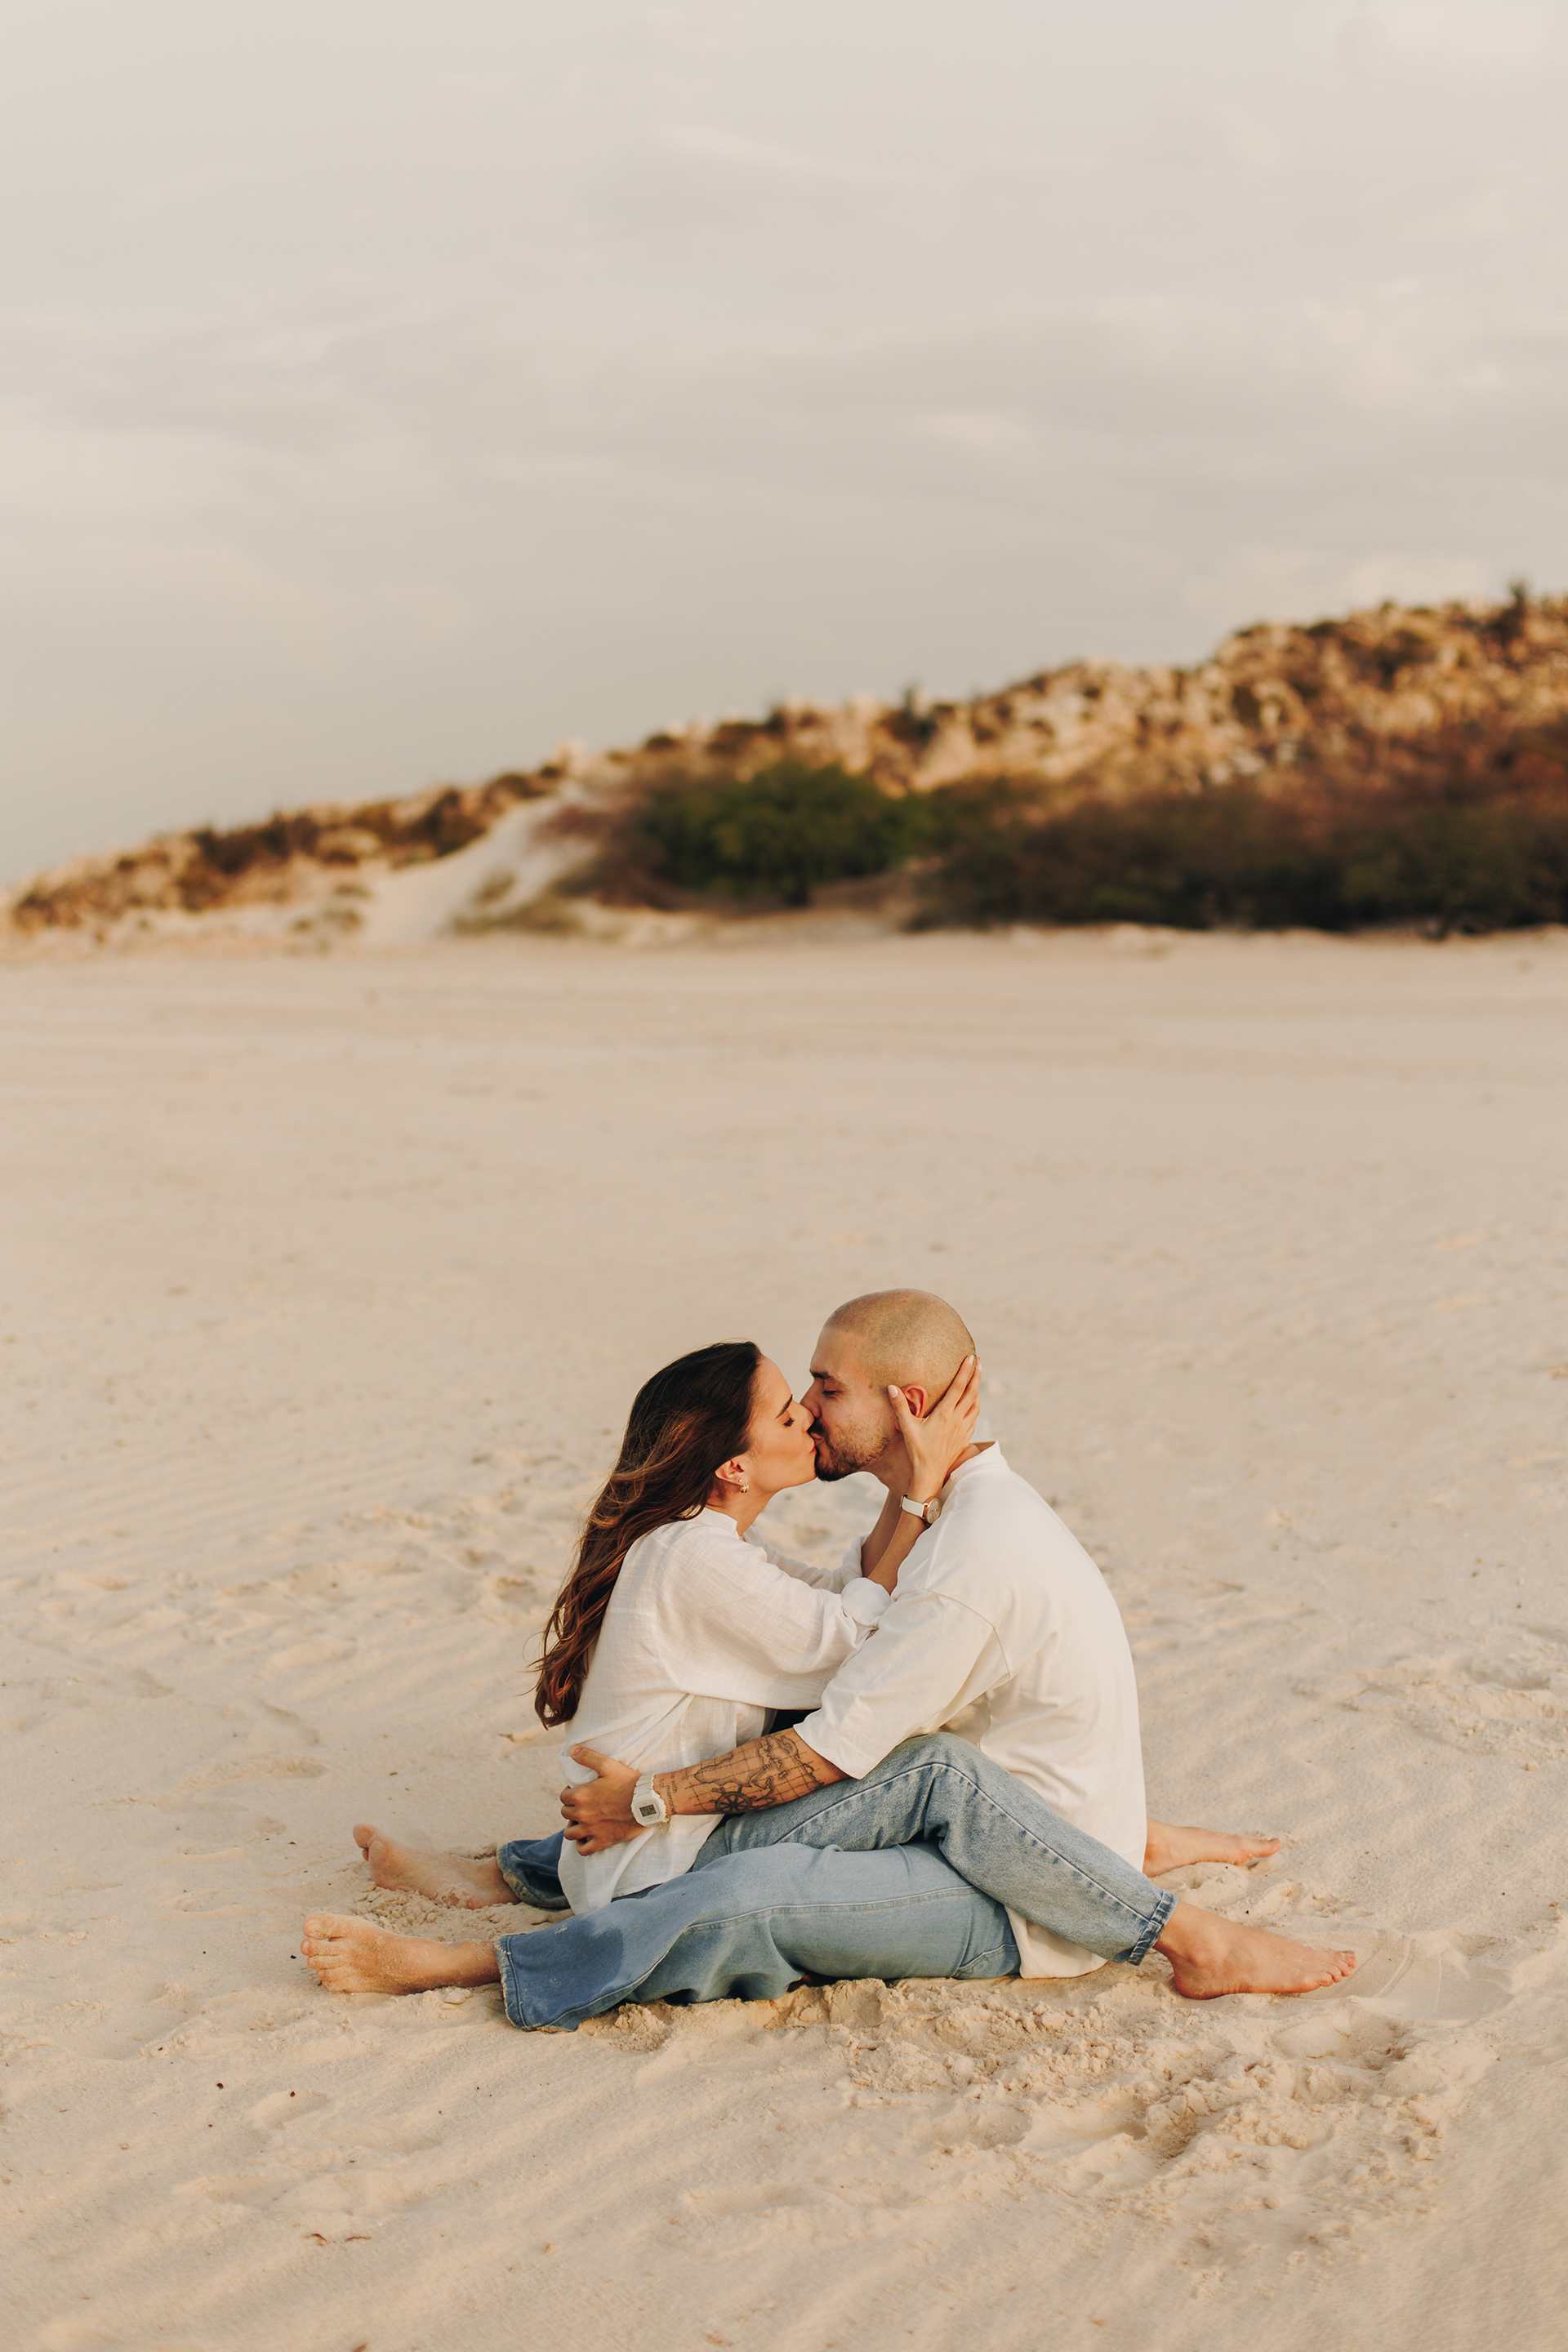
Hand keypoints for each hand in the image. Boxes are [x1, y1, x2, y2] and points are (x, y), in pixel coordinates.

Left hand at [559, 1744, 643, 1852]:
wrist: (648, 1801)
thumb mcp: (608, 1765)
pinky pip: (583, 1850)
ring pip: (569, 1833)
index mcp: (581, 1795)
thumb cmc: (628, 1781)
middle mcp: (582, 1814)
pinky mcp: (602, 1841)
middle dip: (571, 1808)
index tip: (579, 1791)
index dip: (569, 1792)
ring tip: (582, 1821)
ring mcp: (591, 1830)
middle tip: (583, 1804)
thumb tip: (571, 1750)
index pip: (563, 1797)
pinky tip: (586, 1838)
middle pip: (565, 1813)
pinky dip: (581, 1845)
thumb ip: (587, 1757)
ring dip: (573, 1826)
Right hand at [892, 1353, 979, 1499]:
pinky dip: (977, 1406)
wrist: (930, 1474)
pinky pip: (974, 1417)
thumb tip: (891, 1387)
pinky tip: (975, 1404)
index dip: (965, 1371)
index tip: (971, 1357)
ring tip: (977, 1379)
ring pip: (976, 1405)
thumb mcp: (907, 1427)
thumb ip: (900, 1406)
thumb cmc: (917, 1450)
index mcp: (944, 1414)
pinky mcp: (964, 1437)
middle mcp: (957, 1419)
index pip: (958, 1387)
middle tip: (979, 1362)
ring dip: (978, 1390)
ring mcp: (963, 1429)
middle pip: (971, 1393)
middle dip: (976, 1376)